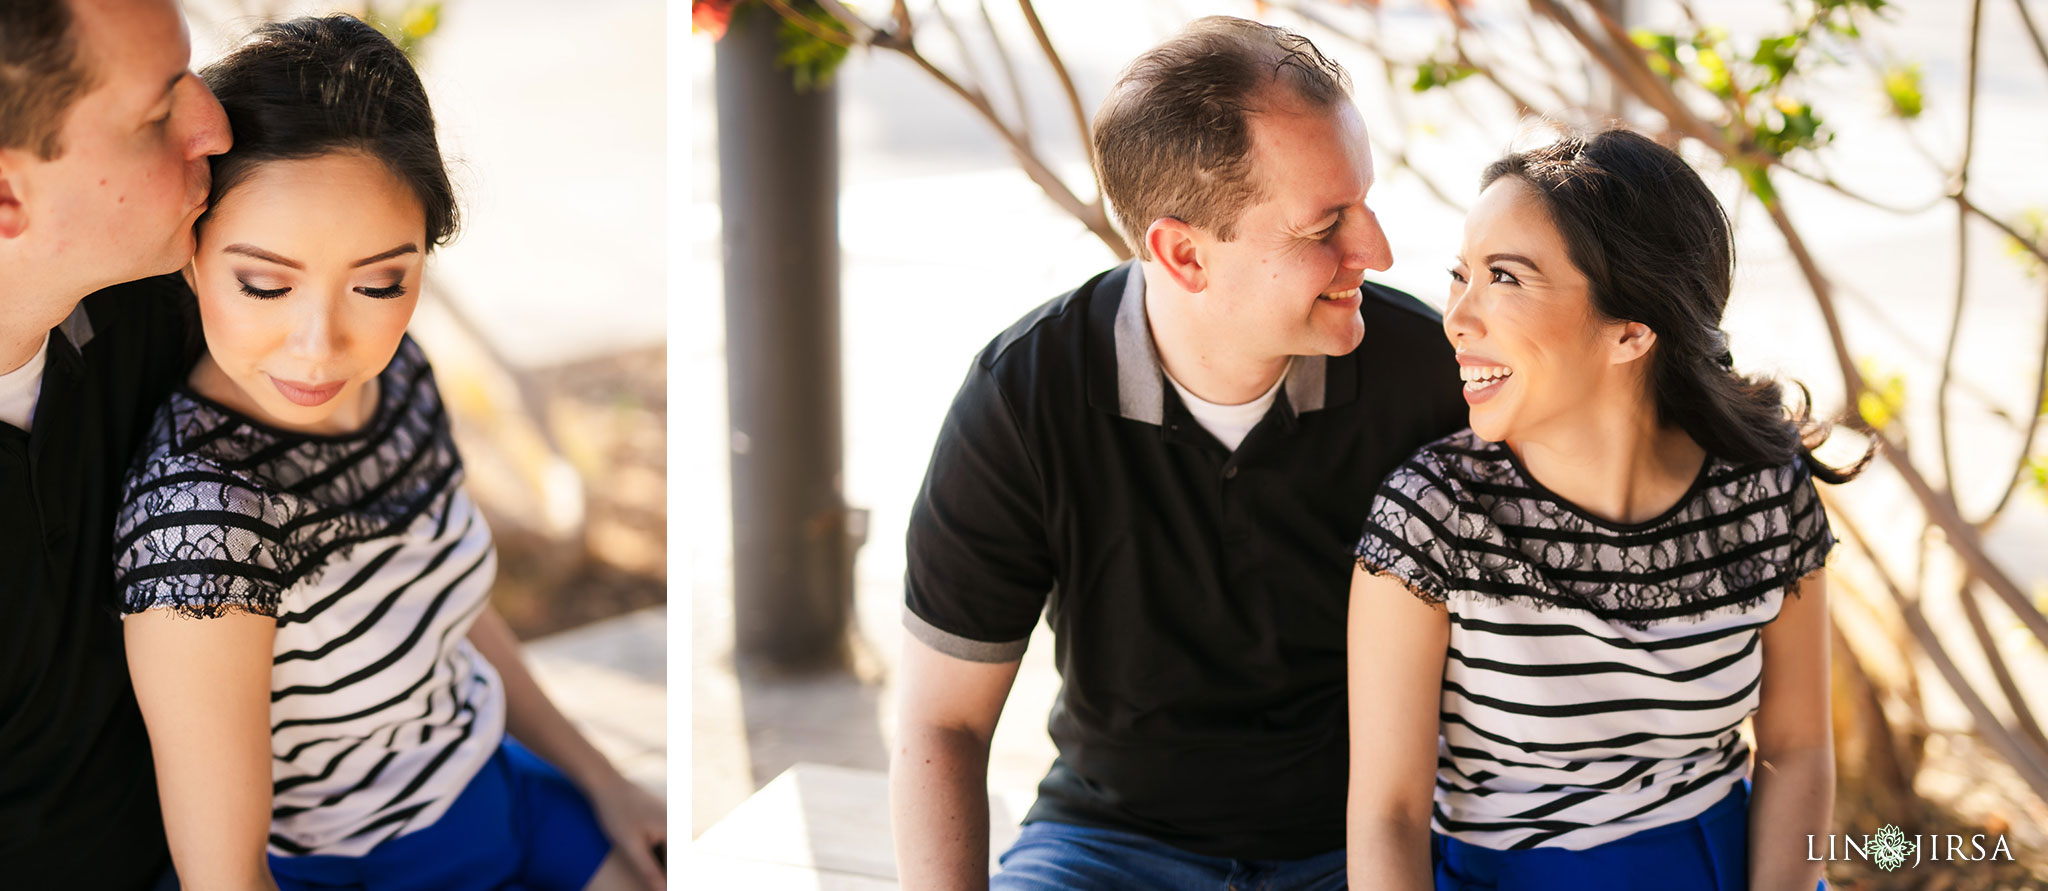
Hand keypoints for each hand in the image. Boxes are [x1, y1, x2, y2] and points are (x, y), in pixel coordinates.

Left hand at [589, 775, 666, 889]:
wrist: (607, 784)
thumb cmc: (617, 813)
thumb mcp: (630, 845)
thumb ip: (648, 870)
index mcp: (675, 830)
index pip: (677, 866)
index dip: (668, 882)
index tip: (659, 889)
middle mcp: (679, 823)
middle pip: (675, 858)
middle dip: (665, 874)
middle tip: (653, 886)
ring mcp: (672, 819)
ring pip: (670, 850)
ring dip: (660, 864)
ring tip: (650, 877)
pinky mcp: (663, 817)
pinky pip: (665, 841)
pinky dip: (656, 853)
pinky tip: (643, 859)